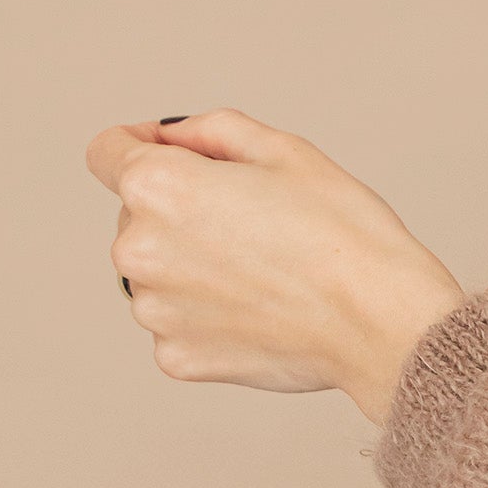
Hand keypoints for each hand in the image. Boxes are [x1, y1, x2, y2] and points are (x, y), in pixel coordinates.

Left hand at [87, 110, 464, 423]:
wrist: (381, 322)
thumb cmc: (345, 232)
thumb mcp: (286, 150)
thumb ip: (212, 130)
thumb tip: (174, 139)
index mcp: (160, 187)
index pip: (106, 150)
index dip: (138, 142)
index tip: (169, 152)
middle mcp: (138, 250)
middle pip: (137, 215)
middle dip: (181, 210)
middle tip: (254, 222)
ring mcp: (154, 310)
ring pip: (157, 272)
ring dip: (192, 265)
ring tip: (263, 271)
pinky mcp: (176, 357)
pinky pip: (178, 322)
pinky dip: (209, 314)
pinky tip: (260, 309)